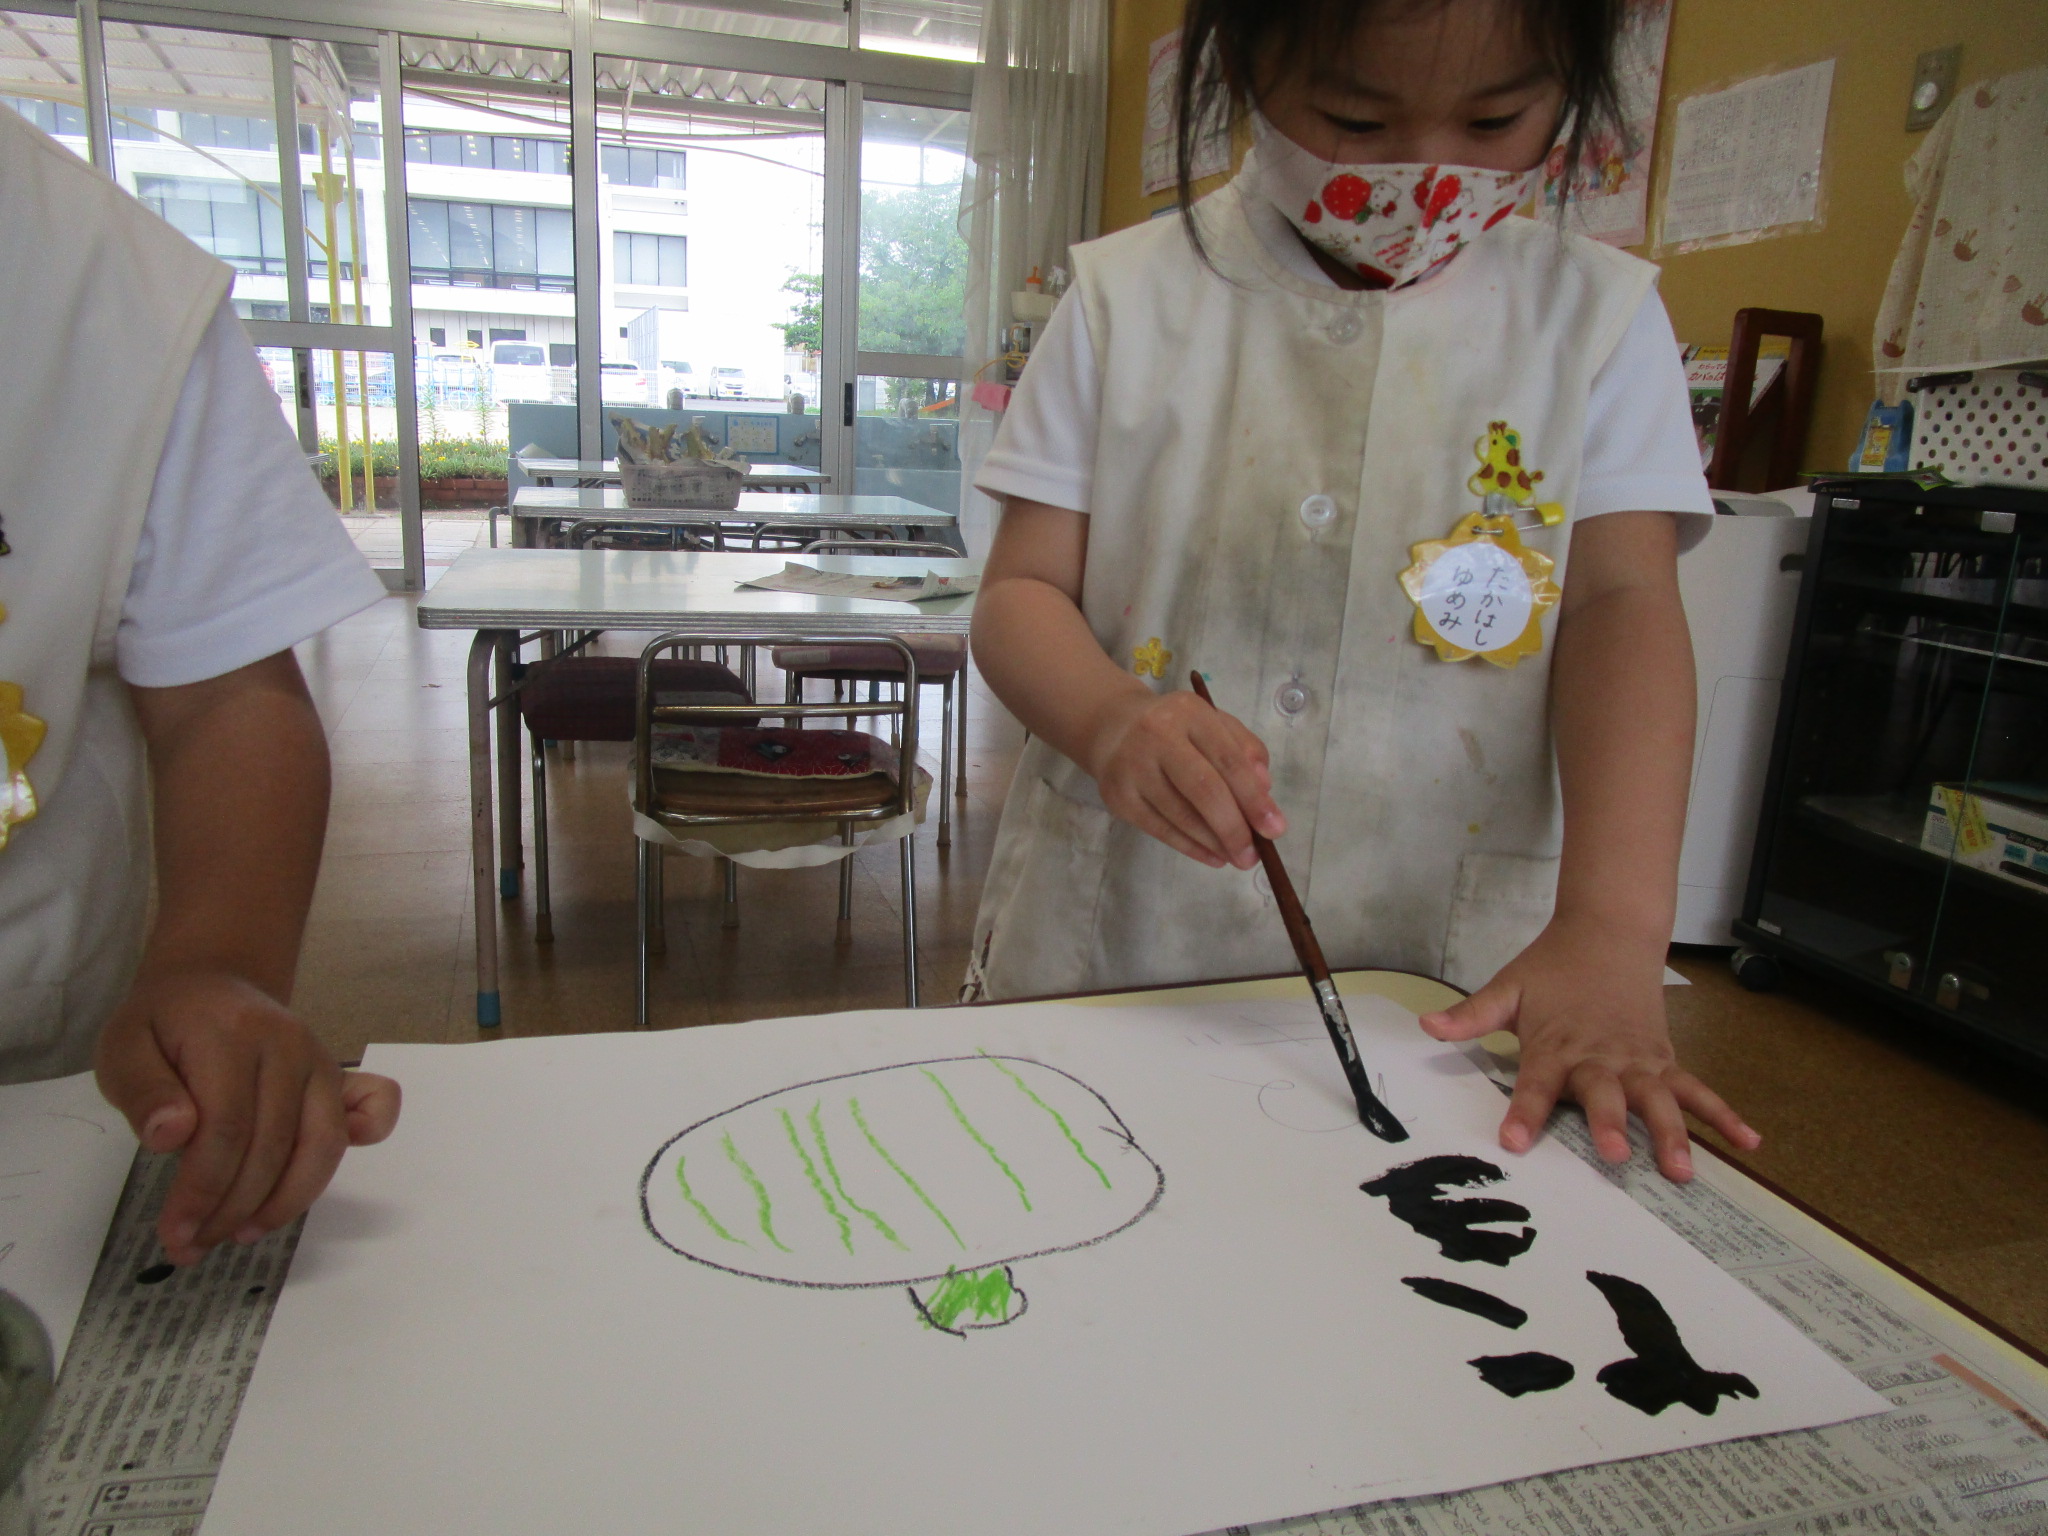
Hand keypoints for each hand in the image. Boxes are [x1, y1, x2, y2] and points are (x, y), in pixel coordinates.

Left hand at [95, 969, 400, 1264]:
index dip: (203, 1190)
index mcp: (234, 1035)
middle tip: (193, 1245)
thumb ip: (144, 1091)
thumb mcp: (123, 1048)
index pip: (227, 1128)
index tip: (175, 1232)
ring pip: (321, 1145)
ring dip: (285, 1203)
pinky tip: (316, 1176)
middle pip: (273, 1146)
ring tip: (239, 1232)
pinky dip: (365, 1142)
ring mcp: (321, 1061)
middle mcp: (290, 1046)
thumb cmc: (162, 1024)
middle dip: (234, 1208)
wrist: (210, 984)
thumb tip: (173, 1136)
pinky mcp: (338, 1076)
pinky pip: (371, 1110)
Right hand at [1084, 687, 1284, 868]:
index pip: (1229, 760)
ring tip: (1237, 858)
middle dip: (1234, 828)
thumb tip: (1264, 791)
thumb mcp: (1214, 723)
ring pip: (1181, 815)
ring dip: (1214, 843)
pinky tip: (1212, 856)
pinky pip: (1159, 829)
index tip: (1275, 829)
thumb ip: (1245, 750)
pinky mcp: (1118, 796)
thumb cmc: (1177, 729)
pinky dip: (1189, 847)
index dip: (1254, 798)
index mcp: (1190, 713)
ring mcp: (1133, 767)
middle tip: (1253, 856)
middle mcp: (1157, 735)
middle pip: (1204, 789)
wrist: (1114, 728)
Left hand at [1416, 918, 1756, 1180]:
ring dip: (1671, 1132)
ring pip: (1658, 1098)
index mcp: (1557, 1044)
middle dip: (1608, 1123)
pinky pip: (1696, 1090)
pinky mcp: (1664, 1060)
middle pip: (1604, 1093)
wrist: (1608, 933)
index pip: (1536, 1082)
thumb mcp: (1508, 988)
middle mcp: (1600, 1056)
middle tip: (1612, 1156)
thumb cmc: (1554, 969)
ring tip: (1681, 1169)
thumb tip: (1426, 1026)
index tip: (1513, 1141)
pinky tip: (1749, 1142)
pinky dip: (1724, 1115)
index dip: (1524, 1111)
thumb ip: (1471, 1015)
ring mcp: (1638, 1060)